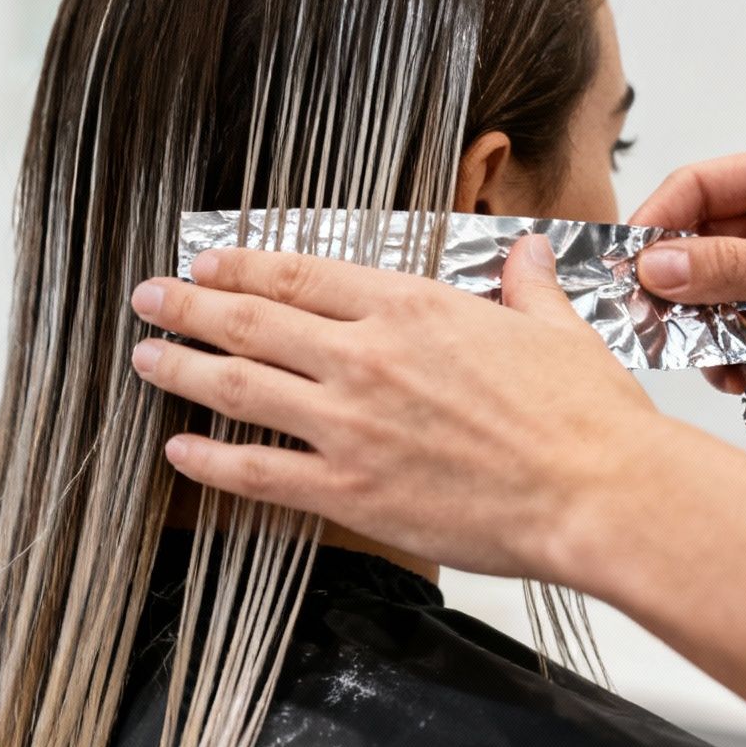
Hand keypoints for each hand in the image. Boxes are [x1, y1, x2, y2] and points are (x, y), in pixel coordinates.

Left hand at [126, 237, 659, 578]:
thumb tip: (526, 252)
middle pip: (248, 321)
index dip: (239, 264)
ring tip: (143, 358)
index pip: (297, 273)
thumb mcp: (556, 328)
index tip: (204, 260)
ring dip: (178, 369)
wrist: (601, 495)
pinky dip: (207, 461)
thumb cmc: (586, 417)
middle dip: (187, 305)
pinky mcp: (349, 490)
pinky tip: (176, 450)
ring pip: (234, 388)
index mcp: (409, 307)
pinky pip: (255, 473)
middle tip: (147, 297)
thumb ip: (524, 286)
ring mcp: (348, 425)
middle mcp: (365, 357)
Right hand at [631, 142, 745, 426]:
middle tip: (658, 325)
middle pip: (693, 247)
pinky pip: (732, 337)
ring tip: (724, 360)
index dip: (657, 223)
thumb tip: (656, 264)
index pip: (698, 187)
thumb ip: (733, 268)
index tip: (629, 268)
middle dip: (678, 291)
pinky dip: (733, 360)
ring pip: (707, 298)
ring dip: (706, 334)